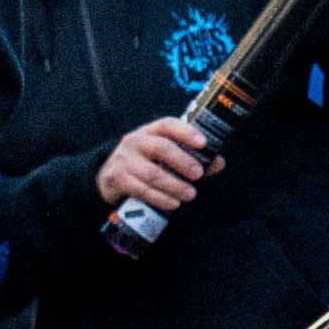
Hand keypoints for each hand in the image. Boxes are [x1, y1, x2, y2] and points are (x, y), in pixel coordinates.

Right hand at [95, 115, 216, 217]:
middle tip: (199, 174)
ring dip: (173, 185)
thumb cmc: (145, 162)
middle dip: (182, 161)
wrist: (109, 176)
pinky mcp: (118, 179)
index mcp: (150, 131)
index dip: (186, 132)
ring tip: (190, 194)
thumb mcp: (164, 155)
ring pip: (152, 173)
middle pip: (161, 148)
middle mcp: (136, 141)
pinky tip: (173, 203)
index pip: (168, 124)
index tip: (203, 143)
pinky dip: (159, 198)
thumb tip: (218, 162)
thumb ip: (192, 158)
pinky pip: (141, 190)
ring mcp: (125, 159)